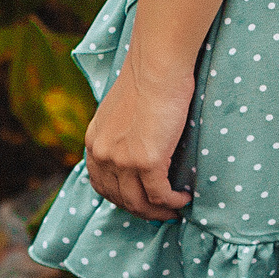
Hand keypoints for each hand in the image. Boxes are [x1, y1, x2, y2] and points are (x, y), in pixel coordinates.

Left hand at [82, 55, 195, 220]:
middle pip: (119, 198)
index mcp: (95, 140)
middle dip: (141, 210)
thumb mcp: (119, 110)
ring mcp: (123, 160)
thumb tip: (134, 149)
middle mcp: (103, 153)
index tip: (140, 201)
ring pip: (139, 203)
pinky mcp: (147, 161)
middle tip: (161, 210)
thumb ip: (120, 133)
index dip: (121, 198)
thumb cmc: (146, 80)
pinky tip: (184, 198)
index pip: (100, 184)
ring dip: (158, 211)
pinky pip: (160, 195)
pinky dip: (173, 201)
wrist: (157, 67)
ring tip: (174, 208)